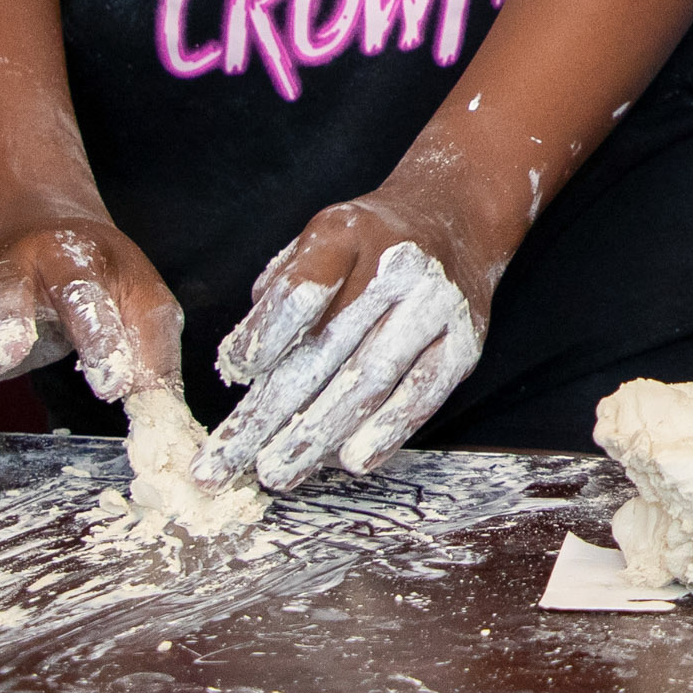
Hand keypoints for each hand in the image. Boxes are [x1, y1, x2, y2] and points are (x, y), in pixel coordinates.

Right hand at [0, 212, 180, 426]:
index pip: (85, 293)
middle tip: (7, 356)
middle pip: (7, 294)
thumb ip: (152, 360)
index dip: (99, 336)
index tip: (112, 383)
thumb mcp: (144, 303)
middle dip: (6, 323)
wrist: (44, 235)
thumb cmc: (102, 280)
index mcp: (73, 260)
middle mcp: (16, 273)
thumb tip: (163, 428)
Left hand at [195, 192, 490, 491]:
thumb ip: (280, 288)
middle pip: (326, 350)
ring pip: (369, 381)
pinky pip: (422, 395)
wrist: (455, 219)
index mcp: (347, 234)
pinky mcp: (465, 341)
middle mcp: (396, 266)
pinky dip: (385, 432)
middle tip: (228, 459)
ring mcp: (435, 305)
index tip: (233, 372)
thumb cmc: (367, 243)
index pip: (301, 289)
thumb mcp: (317, 240)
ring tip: (276, 472)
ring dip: (317, 434)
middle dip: (271, 412)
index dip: (265, 333)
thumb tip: (244, 360)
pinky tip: (349, 461)